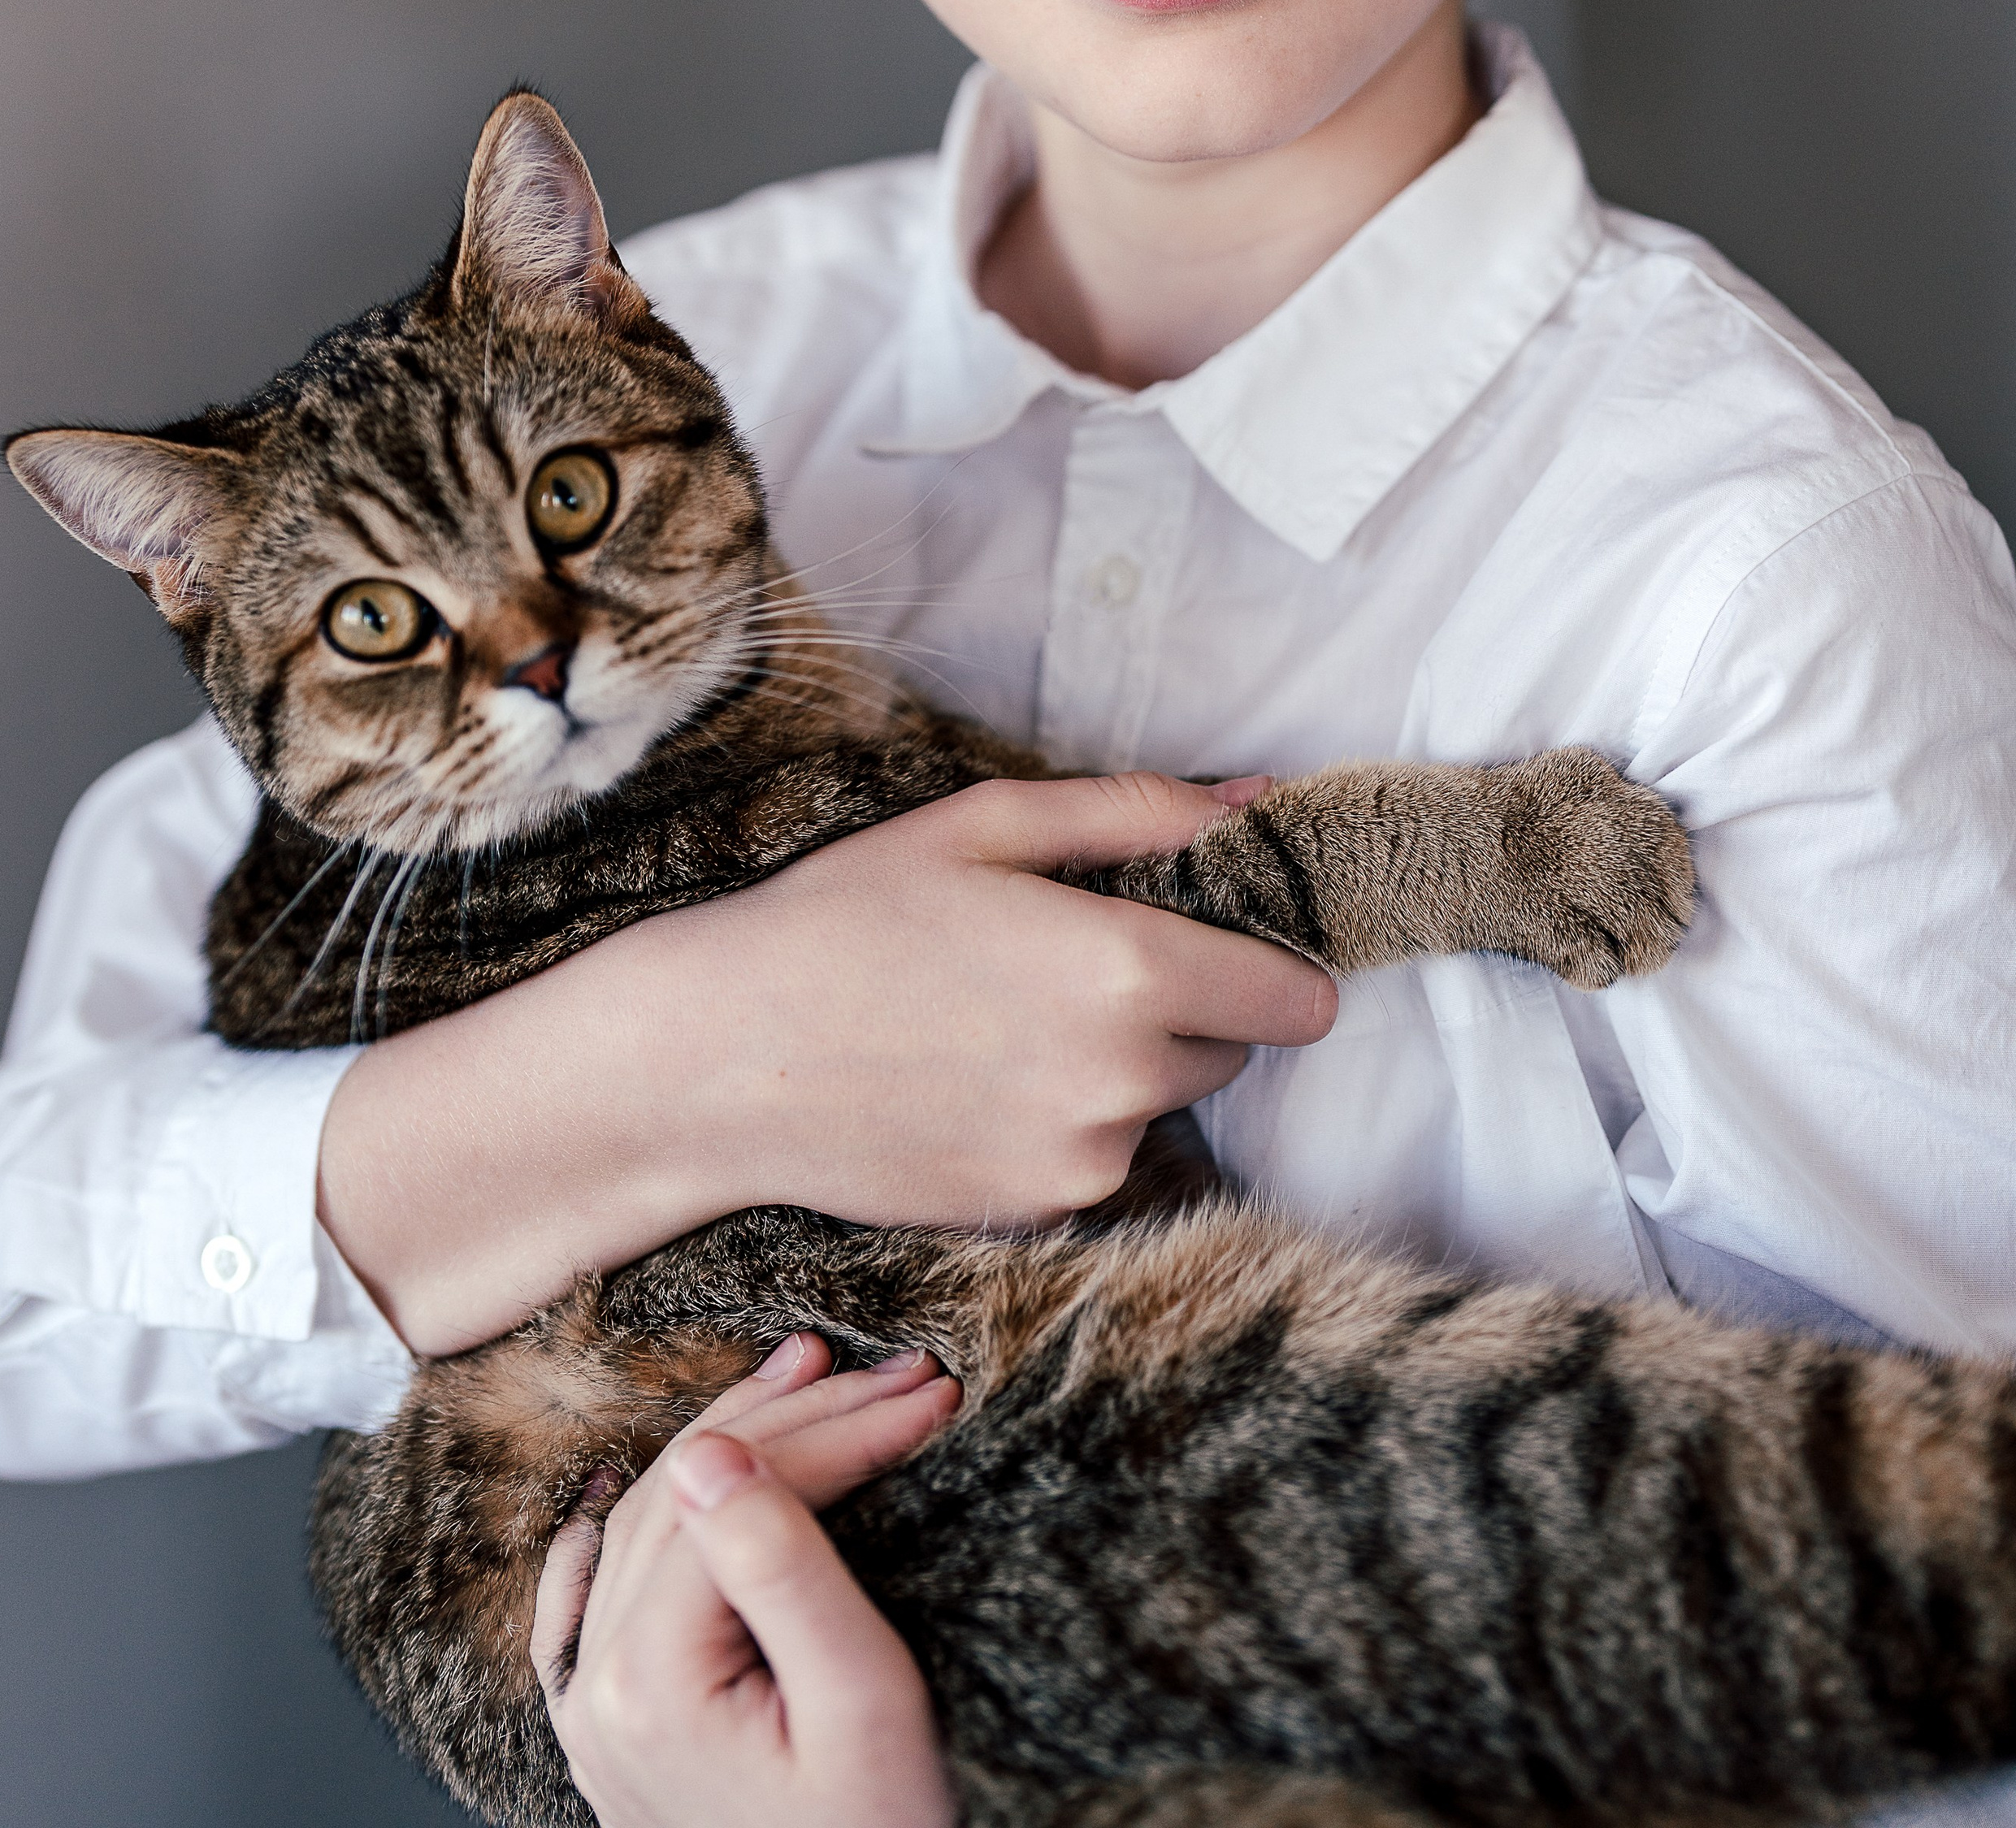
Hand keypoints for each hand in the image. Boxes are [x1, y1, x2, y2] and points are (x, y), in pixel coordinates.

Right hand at [321, 769, 1337, 1353]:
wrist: (718, 1059)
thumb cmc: (844, 919)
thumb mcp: (986, 827)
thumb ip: (1138, 814)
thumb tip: (1254, 801)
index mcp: (1127, 971)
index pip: (1297, 999)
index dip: (1267, 961)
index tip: (1215, 937)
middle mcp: (1123, 1082)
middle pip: (1233, 1049)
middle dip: (1183, 1005)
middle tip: (1070, 962)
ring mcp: (1080, 1163)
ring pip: (1161, 1105)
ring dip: (1120, 1067)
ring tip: (1000, 1020)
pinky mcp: (1034, 1213)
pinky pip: (1095, 1158)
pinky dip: (1062, 1122)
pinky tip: (973, 1080)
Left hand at [533, 1332, 958, 1827]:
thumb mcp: (861, 1702)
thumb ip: (783, 1569)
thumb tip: (709, 1450)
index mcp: (646, 1679)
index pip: (739, 1494)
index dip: (842, 1430)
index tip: (930, 1395)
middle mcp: (594, 1689)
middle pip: (686, 1494)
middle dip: (804, 1420)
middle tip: (900, 1377)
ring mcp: (591, 1712)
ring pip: (646, 1524)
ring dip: (733, 1443)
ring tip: (813, 1381)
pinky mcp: (608, 1733)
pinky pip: (587, 1600)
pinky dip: (626, 1524)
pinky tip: (662, 1479)